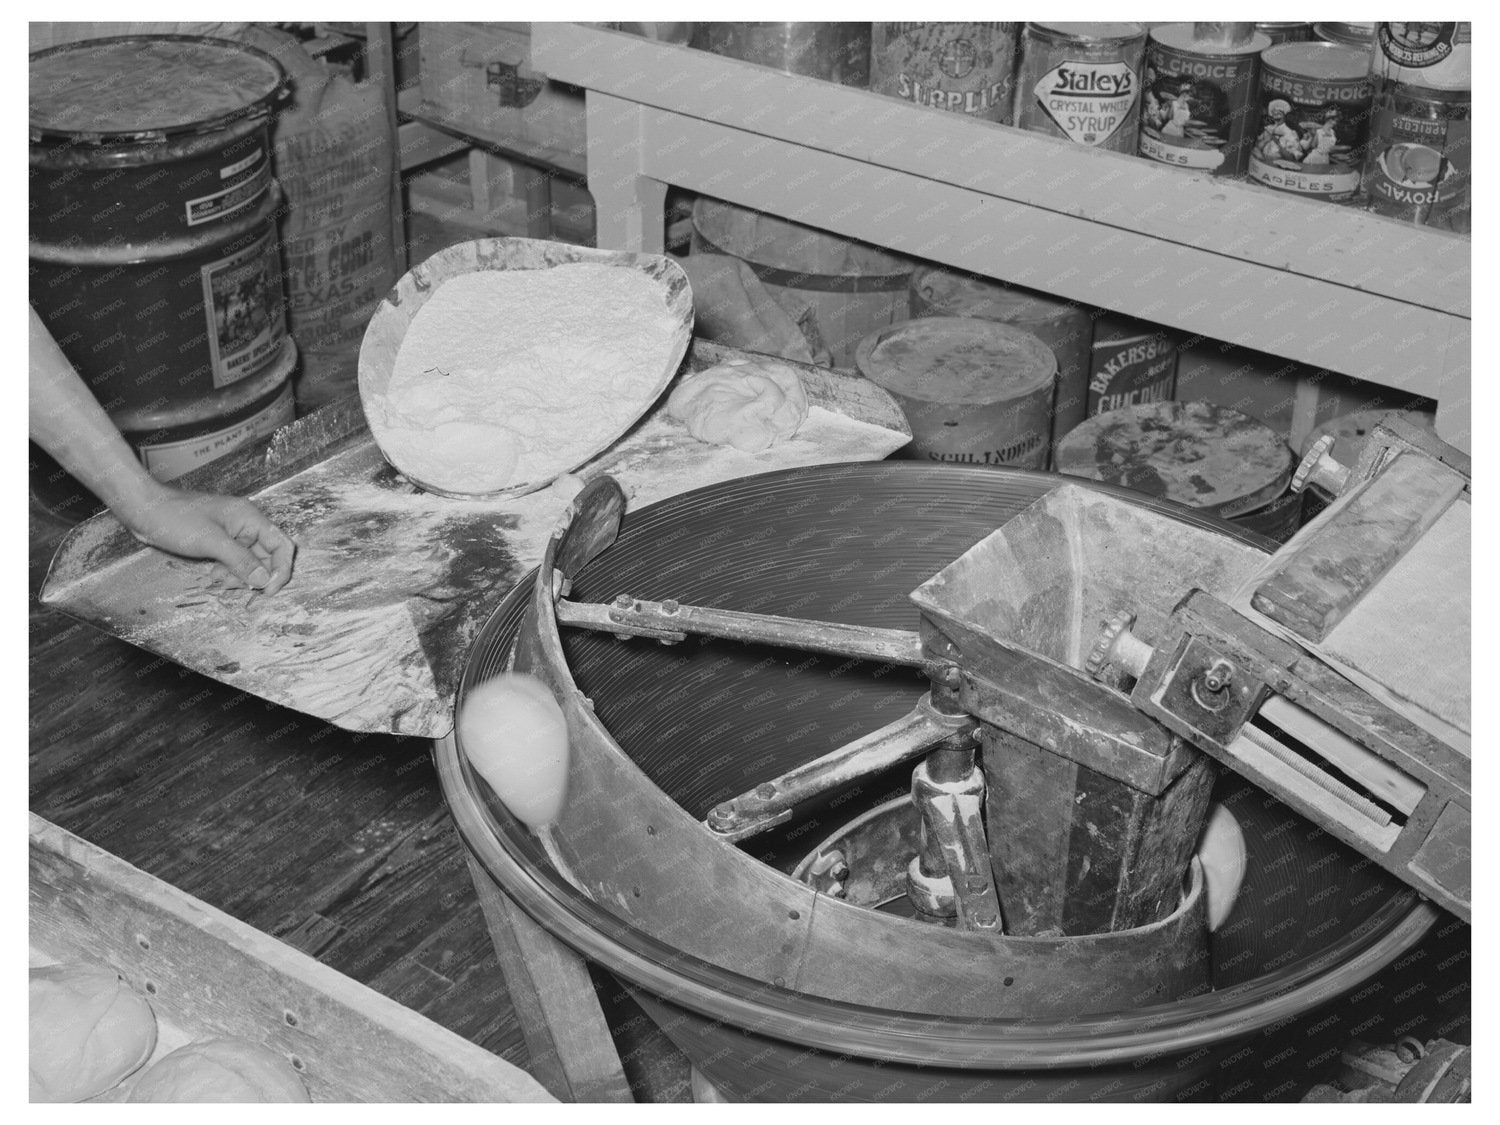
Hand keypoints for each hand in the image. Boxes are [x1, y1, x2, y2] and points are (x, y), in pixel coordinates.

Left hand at [121, 486, 296, 594]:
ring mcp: (232, 534)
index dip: (280, 570)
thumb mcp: (210, 542)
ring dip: (240, 577)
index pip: (281, 545)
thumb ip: (241, 561)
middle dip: (257, 577)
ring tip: (221, 584)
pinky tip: (213, 579)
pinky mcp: (218, 541)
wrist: (143, 510)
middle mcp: (246, 525)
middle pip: (267, 556)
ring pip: (250, 562)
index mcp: (250, 518)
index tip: (267, 591)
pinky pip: (233, 561)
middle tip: (245, 596)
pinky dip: (228, 573)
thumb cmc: (175, 518)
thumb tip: (263, 581)